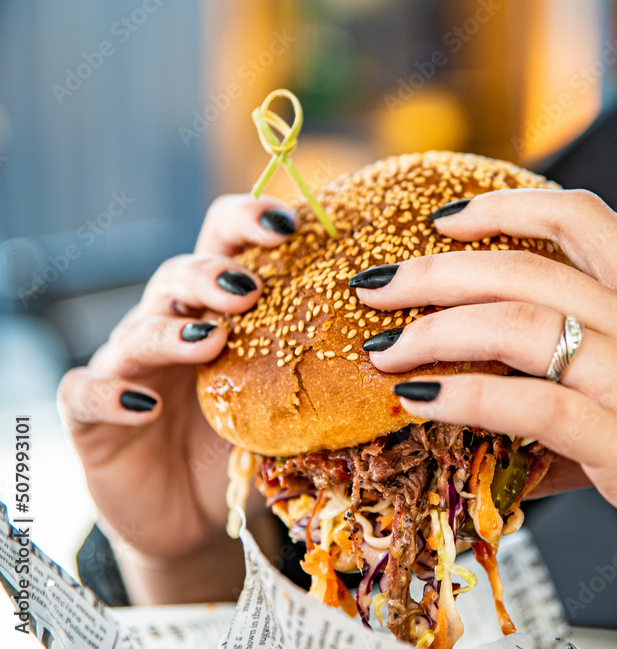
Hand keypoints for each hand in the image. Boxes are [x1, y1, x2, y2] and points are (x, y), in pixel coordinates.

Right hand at [57, 196, 296, 603]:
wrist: (193, 516)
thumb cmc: (248, 445)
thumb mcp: (293, 406)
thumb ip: (330, 376)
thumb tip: (408, 363)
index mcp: (222, 307)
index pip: (227, 241)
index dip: (251, 221)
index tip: (291, 221)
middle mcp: (173, 322)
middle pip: (181, 272)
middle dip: (214, 272)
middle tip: (249, 287)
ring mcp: (128, 364)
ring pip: (139, 326)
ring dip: (173, 328)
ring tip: (211, 339)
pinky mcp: (92, 415)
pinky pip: (87, 392)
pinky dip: (112, 393)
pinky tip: (144, 401)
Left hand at [352, 189, 616, 648]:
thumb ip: (602, 395)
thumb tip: (518, 426)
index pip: (581, 216)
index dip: (504, 206)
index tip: (447, 218)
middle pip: (522, 264)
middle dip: (435, 268)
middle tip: (379, 283)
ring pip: (515, 322)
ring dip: (433, 329)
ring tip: (383, 347)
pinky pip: (528, 402)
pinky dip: (462, 395)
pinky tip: (420, 401)